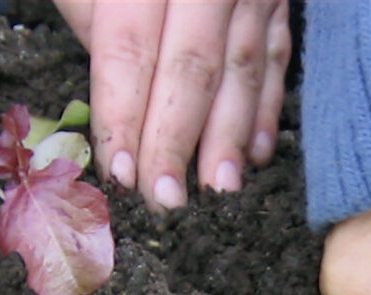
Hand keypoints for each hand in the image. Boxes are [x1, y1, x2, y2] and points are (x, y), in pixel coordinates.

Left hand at [55, 0, 290, 210]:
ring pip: (244, 66)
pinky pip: (279, 52)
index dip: (124, 114)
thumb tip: (112, 96)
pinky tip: (255, 152)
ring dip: (230, 136)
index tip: (120, 171)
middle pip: (192, 66)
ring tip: (216, 190)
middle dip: (177, 138)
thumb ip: (91, 11)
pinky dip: (268, 106)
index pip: (130, 47)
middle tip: (166, 200)